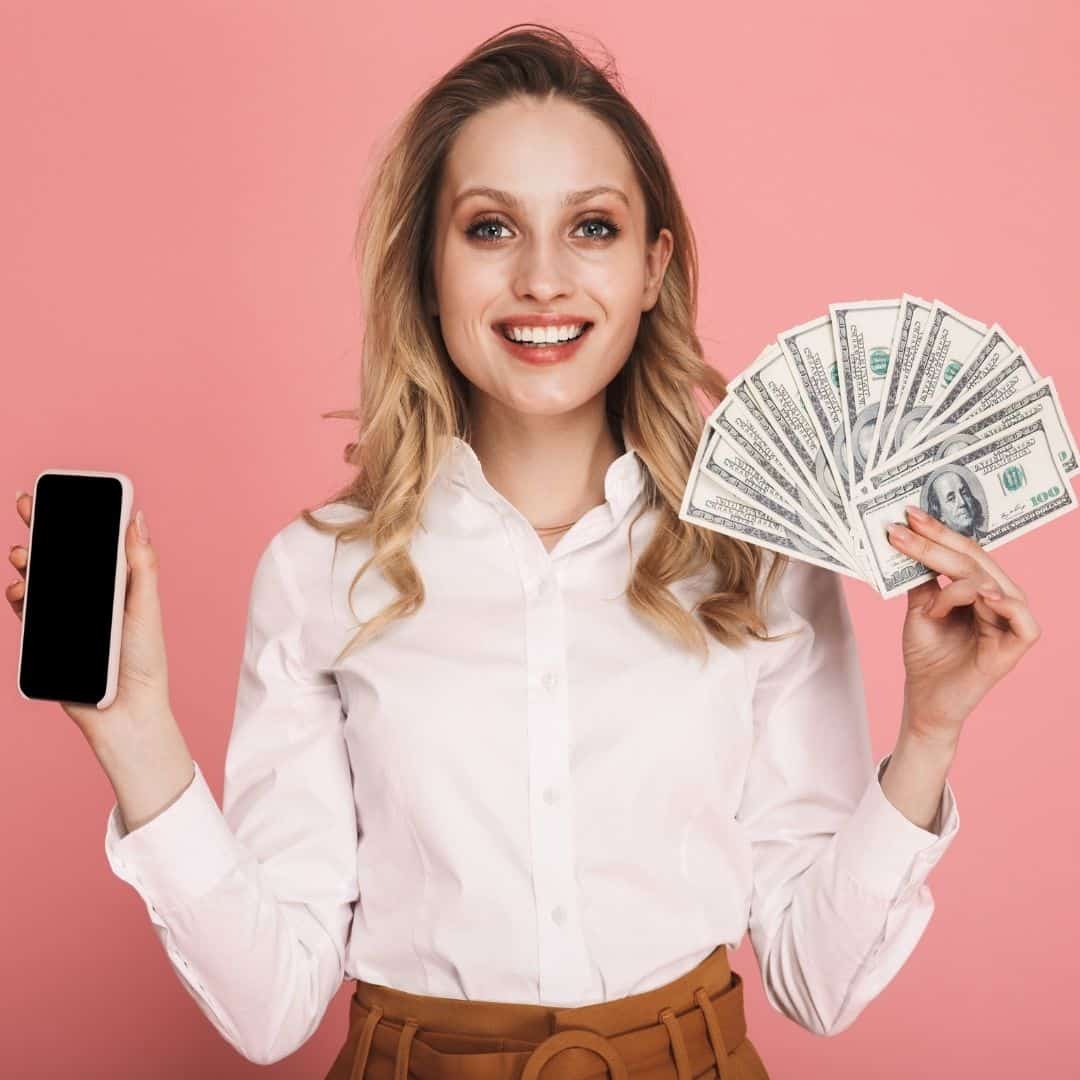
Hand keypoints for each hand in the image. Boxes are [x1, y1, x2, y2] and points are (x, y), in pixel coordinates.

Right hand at [8, 491, 172, 747]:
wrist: (125, 713)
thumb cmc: (143, 661)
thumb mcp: (145, 608)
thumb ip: (140, 565)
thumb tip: (136, 519)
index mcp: (118, 584)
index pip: (94, 543)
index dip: (77, 518)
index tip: (60, 492)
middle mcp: (91, 597)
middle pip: (61, 555)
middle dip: (40, 528)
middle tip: (26, 504)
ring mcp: (67, 617)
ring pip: (40, 580)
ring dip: (27, 562)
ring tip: (23, 554)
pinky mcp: (48, 639)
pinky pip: (27, 612)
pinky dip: (19, 597)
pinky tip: (19, 588)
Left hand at [886, 503, 1041, 747]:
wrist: (925, 698)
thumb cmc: (927, 654)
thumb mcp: (919, 607)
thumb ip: (923, 577)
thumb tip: (910, 537)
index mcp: (980, 587)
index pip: (964, 552)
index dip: (939, 533)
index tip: (909, 516)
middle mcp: (999, 599)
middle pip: (976, 562)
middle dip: (939, 543)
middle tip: (906, 530)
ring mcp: (1010, 621)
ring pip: (991, 583)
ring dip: (954, 583)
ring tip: (929, 592)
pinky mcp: (1015, 647)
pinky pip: (1021, 618)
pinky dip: (1001, 604)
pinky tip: (981, 597)